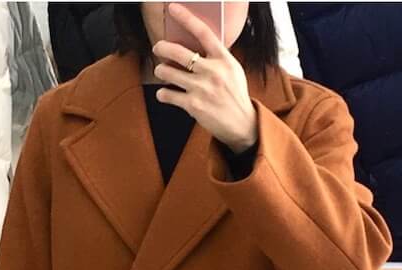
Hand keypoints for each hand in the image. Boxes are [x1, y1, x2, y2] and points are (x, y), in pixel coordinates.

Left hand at [152, 2, 257, 153]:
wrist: (244, 126)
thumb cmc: (236, 97)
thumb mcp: (233, 71)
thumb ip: (216, 57)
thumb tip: (193, 42)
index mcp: (224, 60)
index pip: (203, 32)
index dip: (186, 17)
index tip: (173, 8)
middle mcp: (213, 72)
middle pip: (177, 51)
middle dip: (161, 47)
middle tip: (158, 48)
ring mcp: (202, 89)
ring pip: (167, 71)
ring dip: (160, 70)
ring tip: (162, 72)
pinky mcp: (194, 105)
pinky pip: (167, 94)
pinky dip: (162, 94)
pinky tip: (165, 94)